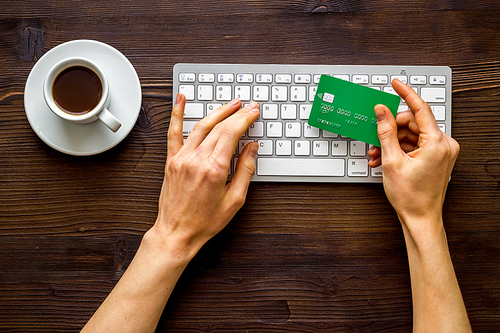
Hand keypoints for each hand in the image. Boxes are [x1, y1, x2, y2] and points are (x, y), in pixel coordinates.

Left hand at [152, 94, 259, 257]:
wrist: (177, 233)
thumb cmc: (205, 221)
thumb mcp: (235, 200)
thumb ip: (245, 171)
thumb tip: (252, 149)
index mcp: (215, 169)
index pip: (232, 133)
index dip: (245, 119)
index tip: (254, 112)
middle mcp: (197, 159)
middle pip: (219, 127)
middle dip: (236, 113)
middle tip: (248, 106)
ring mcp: (182, 158)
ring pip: (201, 126)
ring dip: (217, 111)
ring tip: (230, 104)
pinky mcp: (172, 161)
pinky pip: (173, 132)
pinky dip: (177, 114)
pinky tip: (181, 99)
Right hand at [368, 79, 459, 226]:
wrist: (420, 218)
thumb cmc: (410, 197)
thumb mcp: (391, 161)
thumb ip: (385, 132)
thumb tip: (381, 112)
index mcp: (437, 143)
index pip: (420, 109)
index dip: (405, 94)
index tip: (396, 84)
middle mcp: (444, 145)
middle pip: (413, 123)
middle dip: (391, 129)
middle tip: (375, 138)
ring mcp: (442, 152)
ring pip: (413, 134)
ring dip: (392, 141)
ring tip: (377, 154)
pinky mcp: (437, 157)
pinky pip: (416, 144)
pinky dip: (400, 148)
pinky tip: (385, 157)